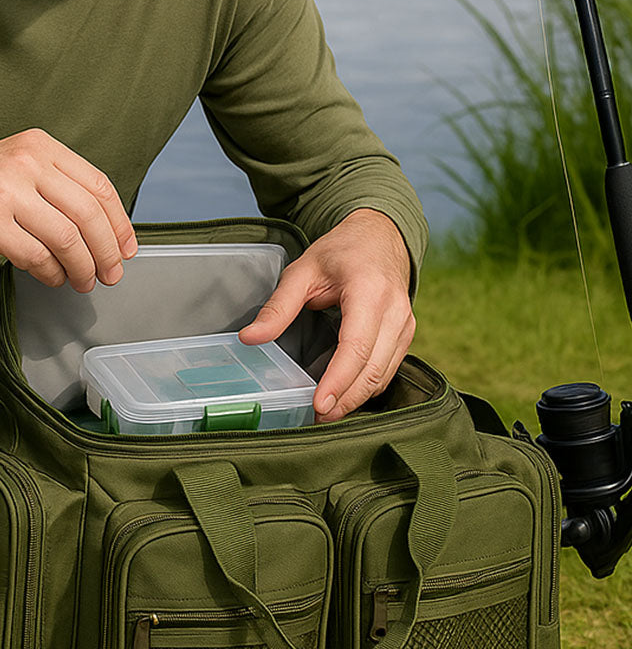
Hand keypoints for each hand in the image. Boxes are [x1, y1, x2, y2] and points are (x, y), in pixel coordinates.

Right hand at [0, 129, 137, 291]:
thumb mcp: (14, 166)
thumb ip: (55, 186)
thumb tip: (105, 229)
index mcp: (38, 145)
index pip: (97, 184)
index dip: (119, 222)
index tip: (126, 247)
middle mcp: (25, 162)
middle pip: (88, 212)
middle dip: (107, 251)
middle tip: (111, 274)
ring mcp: (7, 191)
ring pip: (68, 237)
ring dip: (83, 267)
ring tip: (83, 281)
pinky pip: (39, 256)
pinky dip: (53, 273)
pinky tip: (53, 278)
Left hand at [238, 209, 413, 422]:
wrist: (380, 236)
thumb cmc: (341, 251)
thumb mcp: (302, 271)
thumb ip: (278, 306)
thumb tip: (249, 338)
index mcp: (369, 291)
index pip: (357, 346)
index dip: (339, 380)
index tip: (319, 405)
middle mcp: (395, 311)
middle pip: (374, 369)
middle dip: (346, 399)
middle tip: (316, 419)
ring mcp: (406, 325)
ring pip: (385, 374)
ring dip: (357, 398)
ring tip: (326, 414)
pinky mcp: (406, 335)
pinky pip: (389, 369)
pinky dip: (368, 386)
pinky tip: (344, 395)